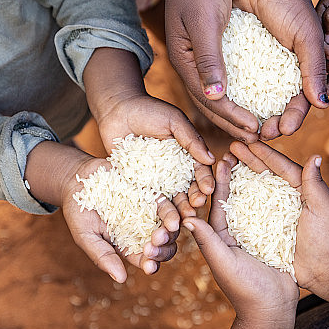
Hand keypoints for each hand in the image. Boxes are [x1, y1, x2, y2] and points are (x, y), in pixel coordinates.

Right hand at [62, 156, 186, 280]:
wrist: (79, 178)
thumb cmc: (79, 211)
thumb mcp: (85, 235)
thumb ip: (102, 255)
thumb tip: (121, 279)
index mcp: (129, 245)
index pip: (146, 260)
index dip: (150, 265)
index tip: (149, 267)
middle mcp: (144, 230)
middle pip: (164, 246)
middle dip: (162, 250)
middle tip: (153, 246)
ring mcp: (151, 212)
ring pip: (170, 227)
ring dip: (171, 232)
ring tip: (166, 231)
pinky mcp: (154, 193)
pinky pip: (168, 204)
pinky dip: (172, 213)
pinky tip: (174, 219)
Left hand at [93, 91, 215, 209]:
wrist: (117, 109)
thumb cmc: (149, 109)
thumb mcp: (173, 121)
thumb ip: (191, 139)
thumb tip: (211, 160)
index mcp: (187, 155)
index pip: (199, 171)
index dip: (204, 181)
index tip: (208, 190)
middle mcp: (174, 169)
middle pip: (186, 188)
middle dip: (192, 199)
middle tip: (196, 208)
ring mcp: (156, 178)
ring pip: (169, 197)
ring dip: (176, 209)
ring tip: (180, 219)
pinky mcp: (138, 183)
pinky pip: (147, 197)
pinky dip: (153, 208)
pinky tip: (157, 217)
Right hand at [162, 0, 260, 142]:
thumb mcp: (206, 21)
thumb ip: (209, 58)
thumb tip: (216, 95)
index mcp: (186, 63)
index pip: (211, 101)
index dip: (234, 119)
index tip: (257, 131)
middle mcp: (192, 65)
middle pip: (214, 105)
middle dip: (236, 124)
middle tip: (261, 139)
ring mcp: (201, 58)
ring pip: (220, 95)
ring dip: (239, 113)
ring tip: (261, 127)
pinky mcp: (213, 48)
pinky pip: (227, 78)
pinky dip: (241, 92)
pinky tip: (257, 99)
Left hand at [183, 154, 298, 316]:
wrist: (272, 310)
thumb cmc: (244, 290)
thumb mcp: (223, 263)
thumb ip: (207, 240)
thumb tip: (186, 217)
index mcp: (219, 236)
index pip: (217, 203)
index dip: (219, 181)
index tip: (222, 159)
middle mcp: (235, 233)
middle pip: (235, 197)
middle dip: (235, 175)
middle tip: (238, 151)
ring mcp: (253, 235)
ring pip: (252, 202)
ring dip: (254, 181)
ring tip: (259, 160)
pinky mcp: (272, 239)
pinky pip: (271, 214)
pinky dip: (273, 196)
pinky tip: (280, 180)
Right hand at [226, 141, 328, 297]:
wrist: (325, 272)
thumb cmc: (327, 241)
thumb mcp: (323, 209)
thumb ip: (315, 184)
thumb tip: (314, 157)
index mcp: (306, 189)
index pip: (282, 166)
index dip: (265, 154)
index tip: (248, 142)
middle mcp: (293, 197)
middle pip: (268, 173)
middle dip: (250, 159)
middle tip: (232, 146)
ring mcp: (282, 212)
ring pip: (260, 187)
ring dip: (244, 174)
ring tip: (228, 163)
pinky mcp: (274, 227)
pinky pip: (256, 208)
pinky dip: (244, 197)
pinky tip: (231, 190)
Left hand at [231, 0, 328, 139]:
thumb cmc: (292, 3)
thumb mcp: (308, 38)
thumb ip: (314, 70)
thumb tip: (321, 104)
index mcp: (302, 70)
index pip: (299, 103)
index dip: (293, 119)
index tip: (283, 130)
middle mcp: (280, 72)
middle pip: (275, 107)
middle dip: (270, 124)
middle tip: (261, 134)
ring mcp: (258, 66)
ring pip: (254, 99)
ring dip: (249, 116)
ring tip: (243, 129)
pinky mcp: (238, 56)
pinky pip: (234, 81)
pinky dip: (232, 95)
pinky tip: (225, 107)